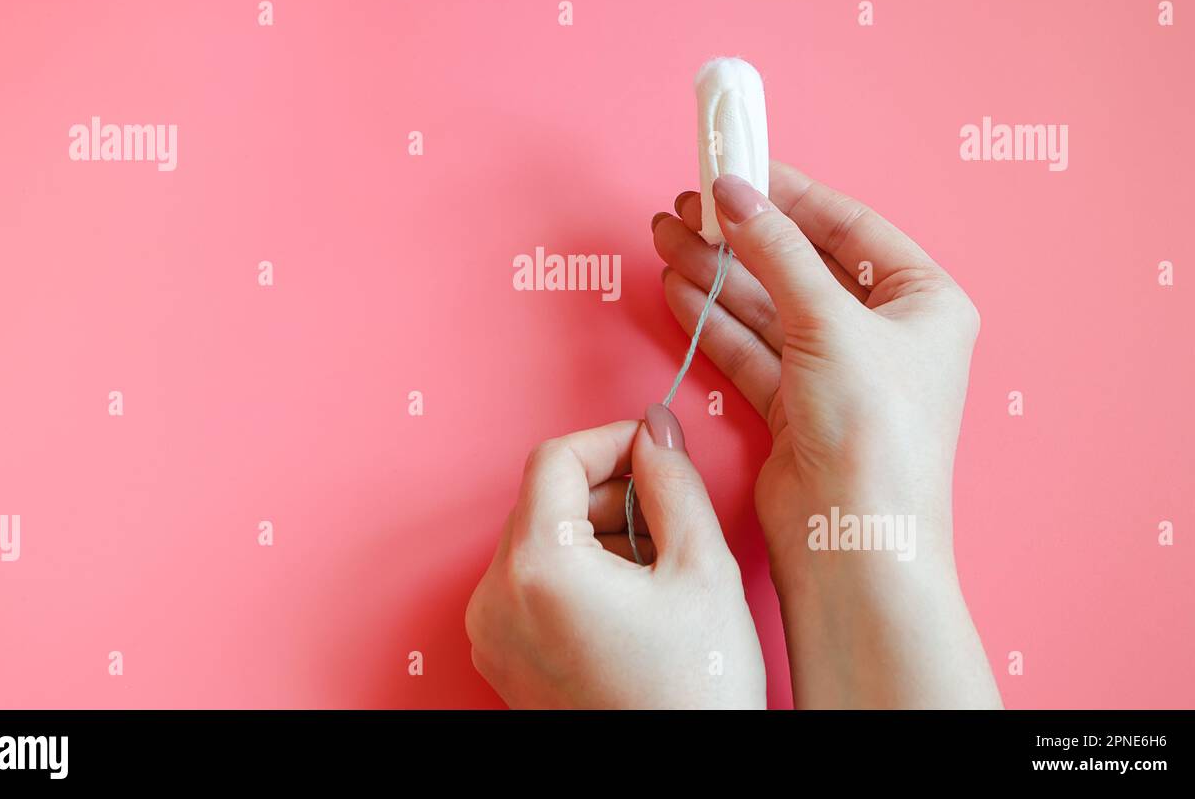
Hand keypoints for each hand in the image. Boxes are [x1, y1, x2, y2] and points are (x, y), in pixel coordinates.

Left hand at [464, 407, 765, 708]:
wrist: (683, 779)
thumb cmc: (696, 691)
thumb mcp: (702, 570)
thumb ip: (673, 481)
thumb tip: (655, 430)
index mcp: (538, 568)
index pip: (556, 459)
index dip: (611, 440)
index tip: (654, 449)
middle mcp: (496, 599)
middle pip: (544, 499)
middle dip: (610, 493)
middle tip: (670, 515)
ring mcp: (492, 633)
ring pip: (539, 540)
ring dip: (598, 532)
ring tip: (658, 568)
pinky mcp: (502, 658)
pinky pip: (532, 584)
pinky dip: (578, 572)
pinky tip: (632, 598)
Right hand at [652, 163, 1000, 707]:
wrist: (851, 541)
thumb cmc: (874, 433)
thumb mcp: (829, 322)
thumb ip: (776, 250)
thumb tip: (733, 192)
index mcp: (923, 302)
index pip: (850, 227)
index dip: (790, 195)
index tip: (736, 169)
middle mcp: (883, 334)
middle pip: (800, 264)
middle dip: (741, 235)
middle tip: (685, 204)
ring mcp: (836, 371)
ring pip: (767, 305)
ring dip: (716, 272)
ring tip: (666, 236)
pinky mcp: (794, 406)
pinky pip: (749, 346)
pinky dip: (713, 318)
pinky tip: (679, 286)